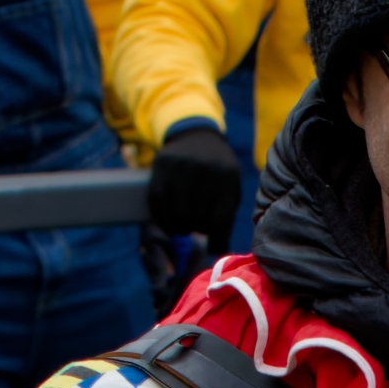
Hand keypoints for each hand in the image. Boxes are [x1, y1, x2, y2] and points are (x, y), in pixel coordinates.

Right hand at [147, 115, 245, 238]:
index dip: (217, 241)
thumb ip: (226, 215)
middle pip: (196, 220)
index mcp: (227, 176)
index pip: (220, 220)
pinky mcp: (160, 167)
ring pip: (176, 216)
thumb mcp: (231, 186)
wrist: (196, 136)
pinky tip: (171, 221)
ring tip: (186, 224)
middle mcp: (204, 169)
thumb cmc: (218, 170)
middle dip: (198, 229)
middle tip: (198, 226)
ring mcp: (180, 167)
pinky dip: (163, 220)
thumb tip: (218, 251)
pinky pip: (157, 205)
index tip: (213, 248)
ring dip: (181, 227)